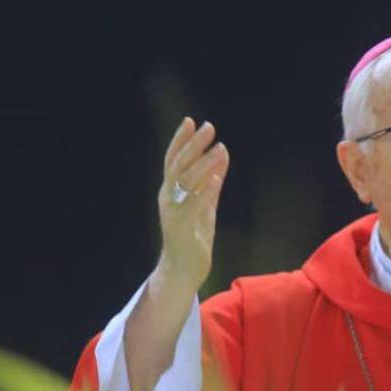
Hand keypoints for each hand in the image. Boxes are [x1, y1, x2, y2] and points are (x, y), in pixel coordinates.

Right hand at [155, 117, 229, 292]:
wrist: (184, 269)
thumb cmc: (193, 236)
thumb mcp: (206, 203)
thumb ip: (212, 180)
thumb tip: (222, 153)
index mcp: (172, 191)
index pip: (173, 160)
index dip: (181, 140)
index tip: (191, 121)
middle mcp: (168, 198)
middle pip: (178, 165)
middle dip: (193, 145)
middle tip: (209, 127)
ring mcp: (174, 213)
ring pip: (186, 183)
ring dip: (203, 164)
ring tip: (220, 148)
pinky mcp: (183, 228)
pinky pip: (194, 206)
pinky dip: (205, 192)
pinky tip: (217, 179)